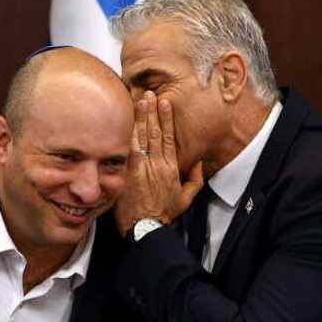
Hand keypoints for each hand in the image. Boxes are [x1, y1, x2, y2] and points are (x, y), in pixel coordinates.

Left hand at [114, 92, 203, 235]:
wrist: (145, 227)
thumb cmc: (163, 214)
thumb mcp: (186, 198)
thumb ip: (195, 179)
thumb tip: (198, 163)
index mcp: (170, 168)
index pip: (169, 137)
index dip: (166, 118)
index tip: (164, 103)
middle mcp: (156, 164)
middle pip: (155, 132)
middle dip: (152, 111)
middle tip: (149, 93)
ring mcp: (140, 168)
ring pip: (141, 137)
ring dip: (140, 117)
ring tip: (138, 100)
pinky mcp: (126, 173)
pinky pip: (127, 149)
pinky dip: (126, 133)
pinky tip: (123, 120)